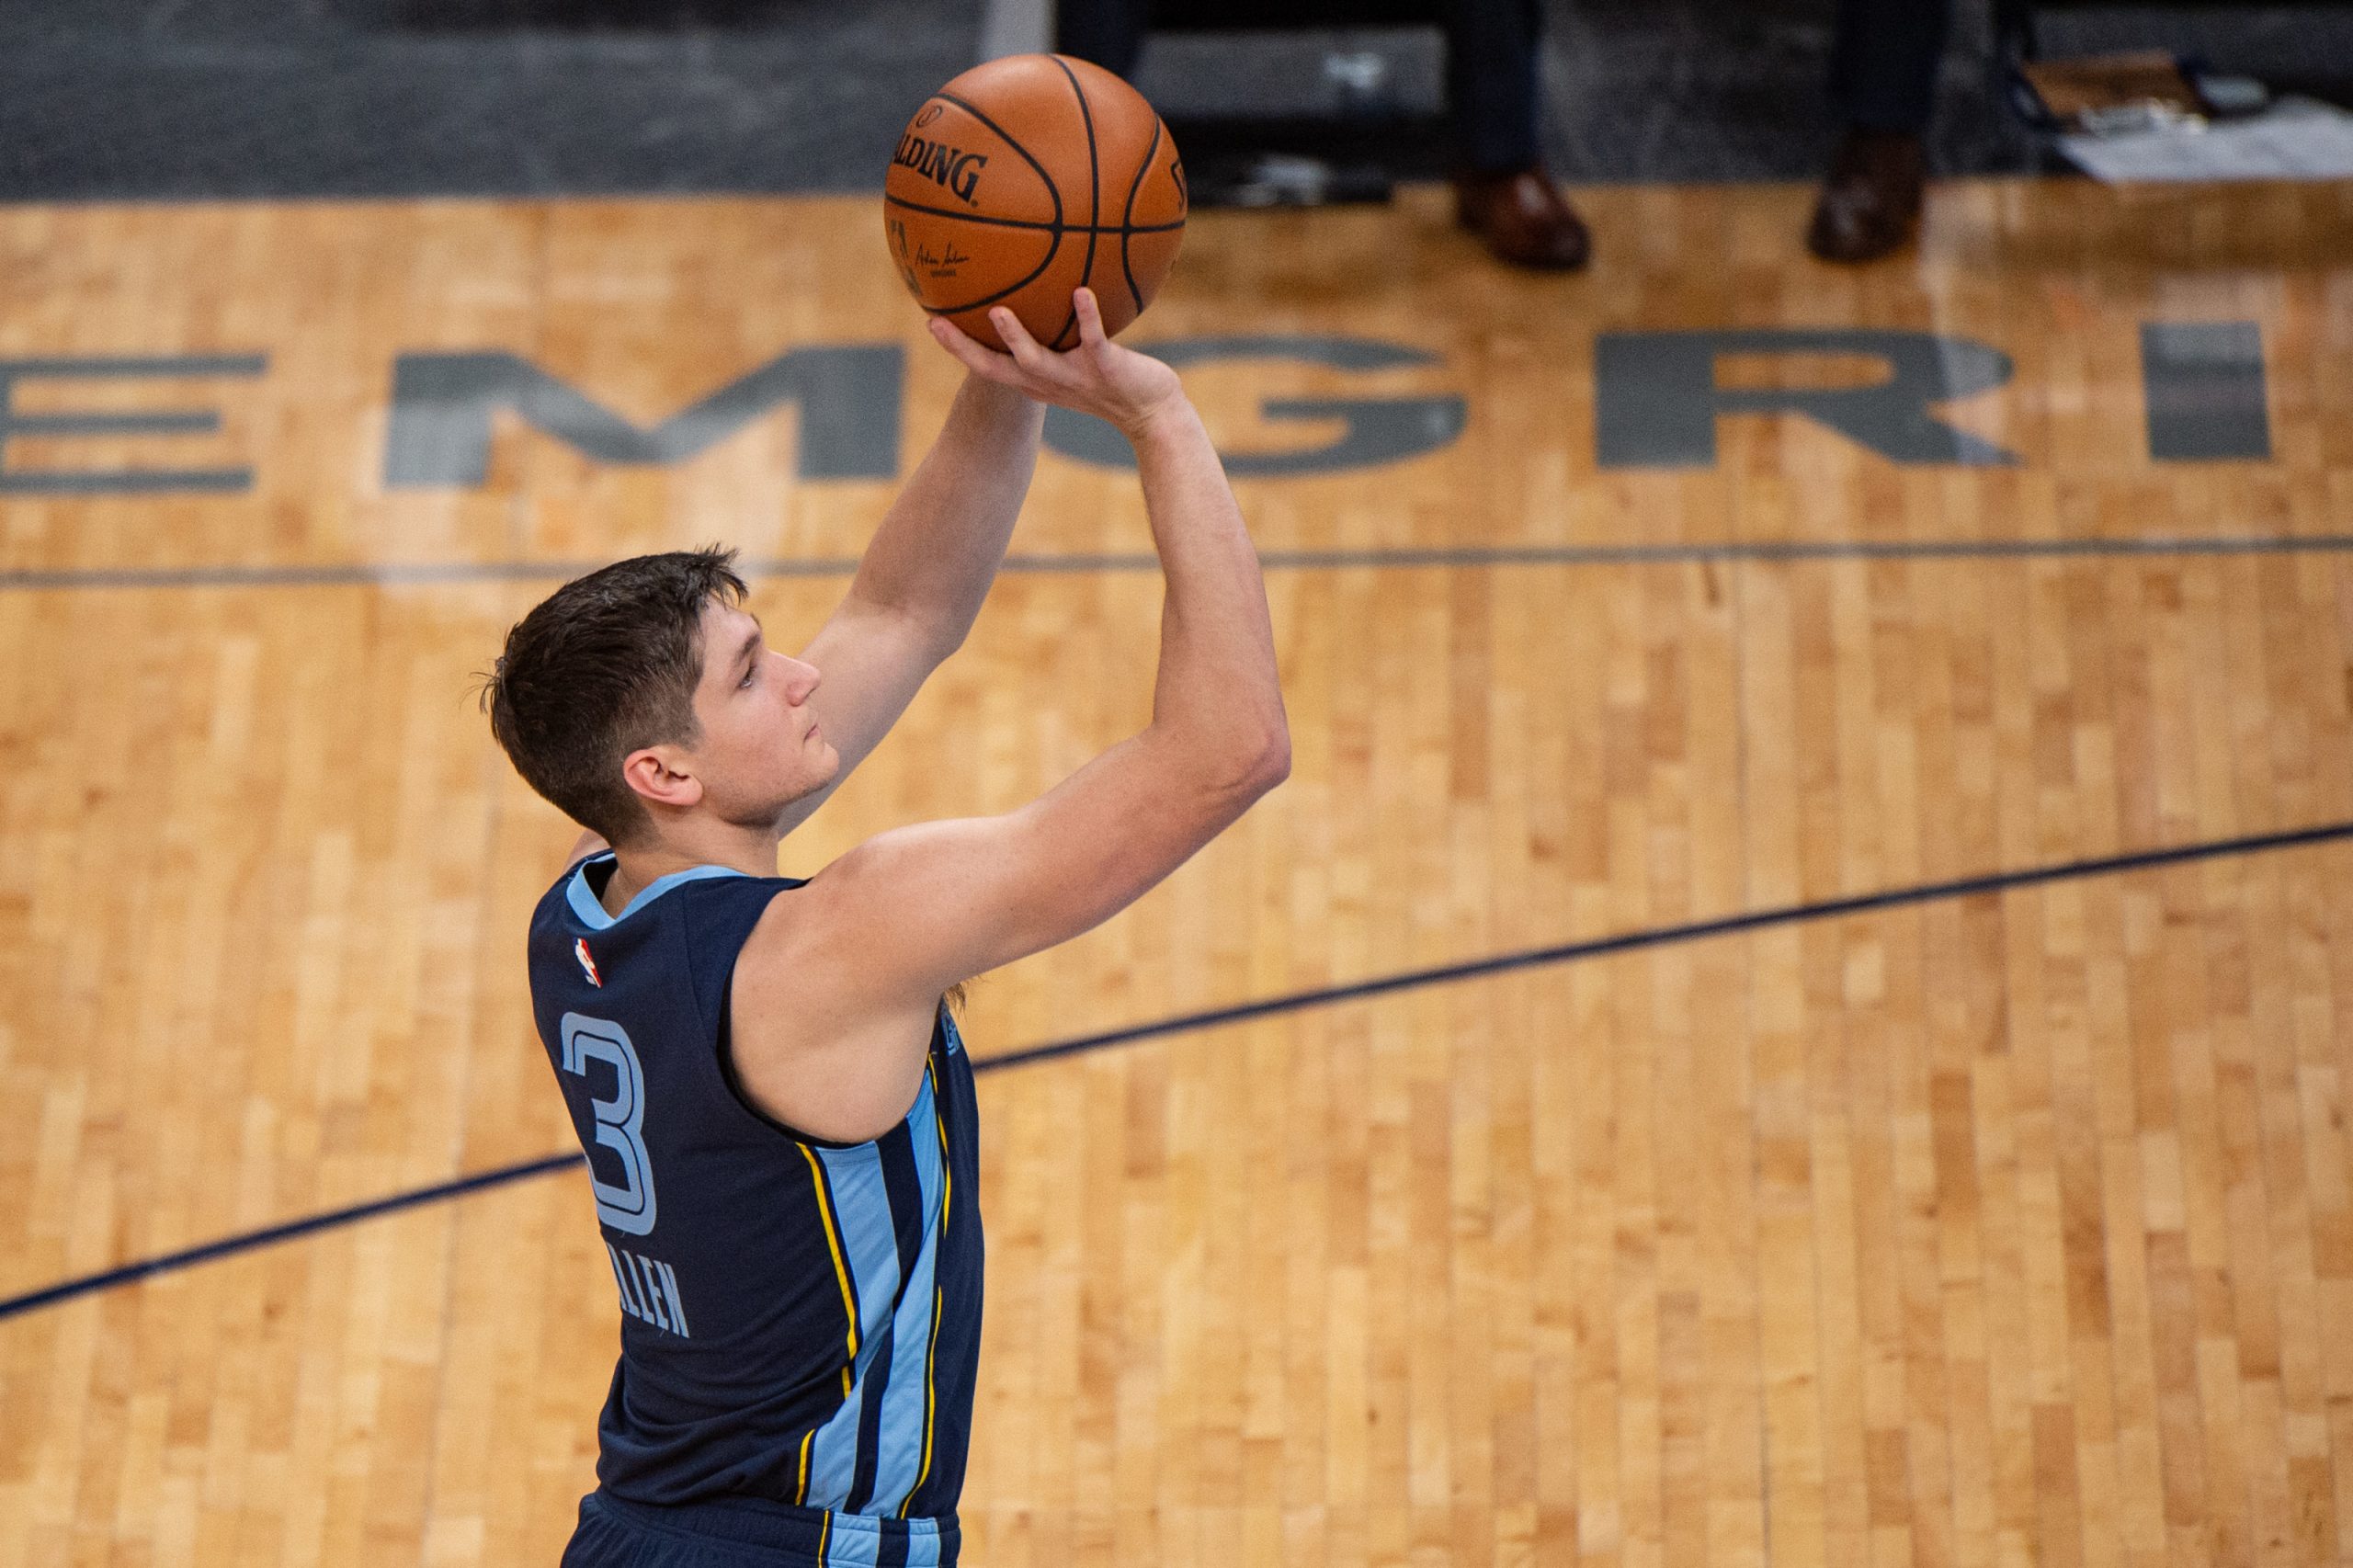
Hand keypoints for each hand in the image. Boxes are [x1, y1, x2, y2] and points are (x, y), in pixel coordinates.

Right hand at [928, 289, 1185, 442]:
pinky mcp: (1106, 367)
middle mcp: (1049, 381)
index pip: (989, 366)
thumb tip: (1053, 290)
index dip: (959, 347)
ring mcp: (1076, 376)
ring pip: (1037, 359)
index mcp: (1038, 380)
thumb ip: (1059, 335)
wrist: (1154, 413)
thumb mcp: (1079, 361)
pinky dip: (1088, 316)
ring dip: (1016, 337)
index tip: (932, 321)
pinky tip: (1081, 292)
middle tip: (937, 324)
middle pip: (998, 368)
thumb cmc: (1115, 383)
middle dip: (965, 348)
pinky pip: (1094, 339)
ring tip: (998, 312)